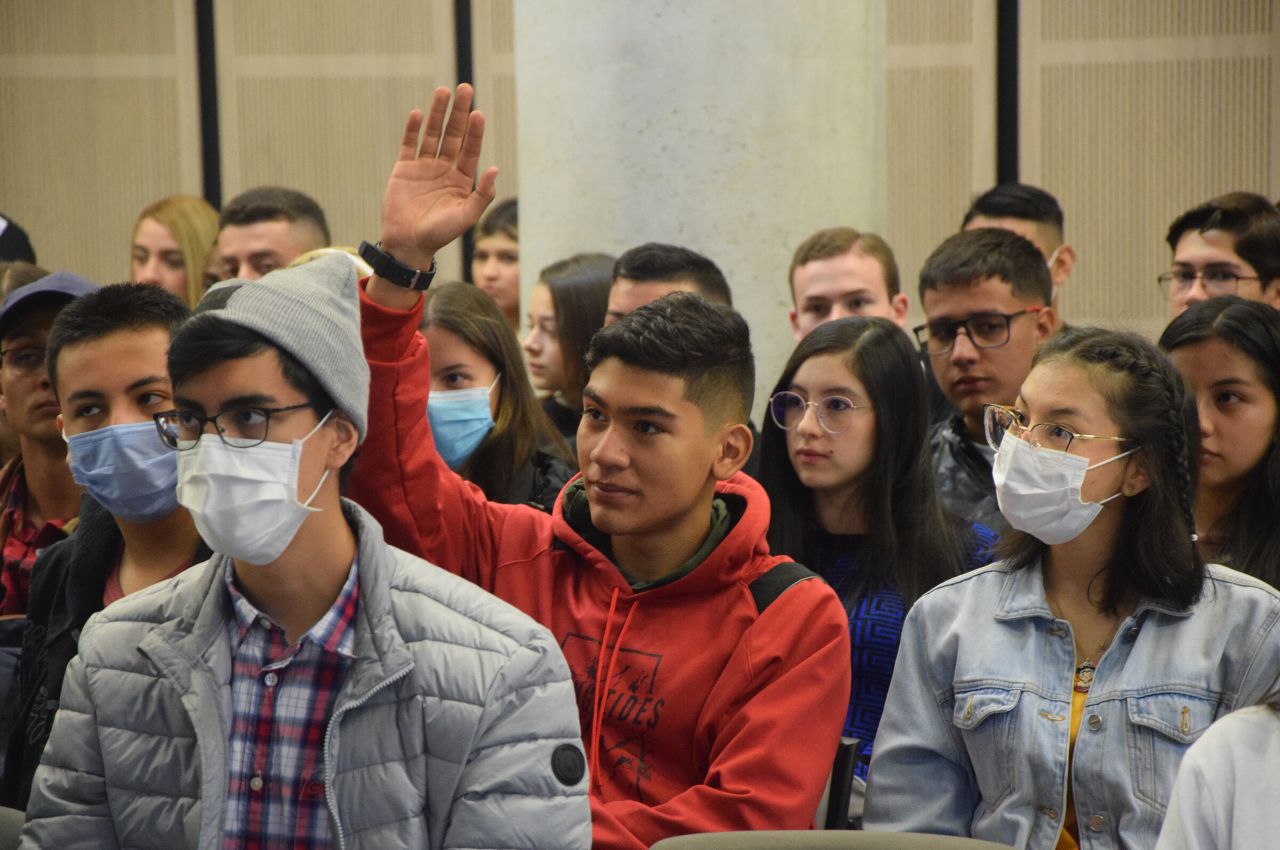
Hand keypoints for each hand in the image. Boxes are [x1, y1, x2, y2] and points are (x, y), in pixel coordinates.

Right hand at [378, 84, 498, 269]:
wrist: (408, 244)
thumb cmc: (440, 235)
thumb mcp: (466, 217)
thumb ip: (482, 194)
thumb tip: (494, 168)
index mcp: (461, 180)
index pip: (470, 149)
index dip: (475, 132)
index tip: (478, 113)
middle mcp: (444, 169)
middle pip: (453, 135)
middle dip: (459, 113)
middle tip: (465, 88)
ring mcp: (423, 167)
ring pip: (432, 134)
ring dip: (437, 113)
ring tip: (443, 91)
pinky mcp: (403, 169)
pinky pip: (409, 145)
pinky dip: (412, 129)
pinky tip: (418, 113)